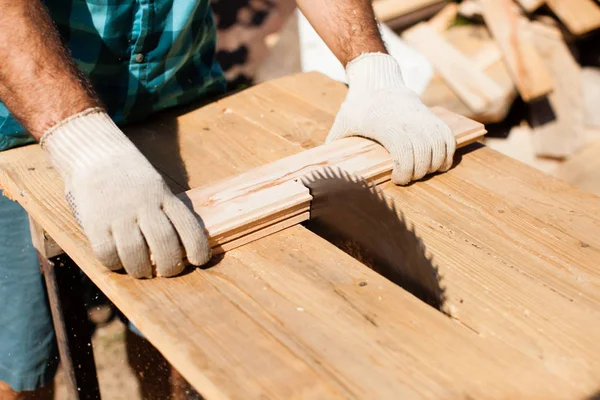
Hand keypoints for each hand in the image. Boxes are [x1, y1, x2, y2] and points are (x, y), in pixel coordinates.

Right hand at [41, 108, 210, 277]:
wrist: (94, 153)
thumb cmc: (130, 177)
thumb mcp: (156, 187)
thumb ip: (167, 211)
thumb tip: (182, 245)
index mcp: (163, 196)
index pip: (189, 226)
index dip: (198, 248)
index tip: (199, 261)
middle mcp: (144, 205)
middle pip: (165, 244)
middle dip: (170, 266)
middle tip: (168, 271)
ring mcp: (118, 214)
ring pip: (136, 254)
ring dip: (142, 270)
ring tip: (144, 271)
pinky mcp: (95, 221)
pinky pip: (107, 252)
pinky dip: (115, 263)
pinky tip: (119, 260)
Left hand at [327, 53, 455, 184]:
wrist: (377, 79)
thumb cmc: (357, 106)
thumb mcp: (343, 124)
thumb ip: (335, 145)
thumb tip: (320, 168)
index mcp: (386, 126)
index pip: (405, 154)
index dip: (405, 172)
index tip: (397, 178)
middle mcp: (408, 121)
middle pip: (425, 154)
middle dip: (419, 172)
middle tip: (408, 178)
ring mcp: (422, 118)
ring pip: (440, 147)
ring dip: (435, 165)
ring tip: (424, 172)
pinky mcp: (432, 117)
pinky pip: (447, 137)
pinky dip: (448, 153)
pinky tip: (440, 163)